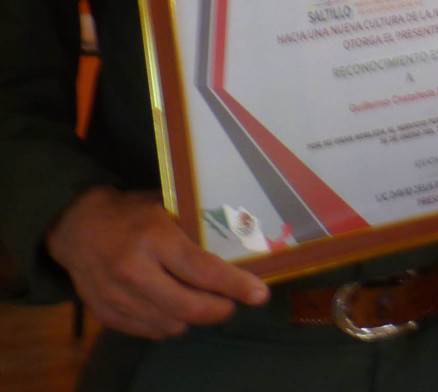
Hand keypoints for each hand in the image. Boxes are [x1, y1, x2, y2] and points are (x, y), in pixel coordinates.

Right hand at [47, 186, 268, 338]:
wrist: (76, 227)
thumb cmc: (130, 213)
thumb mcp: (164, 208)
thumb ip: (193, 230)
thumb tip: (236, 246)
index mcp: (154, 239)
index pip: (203, 270)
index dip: (235, 286)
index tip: (260, 295)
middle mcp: (134, 271)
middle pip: (188, 306)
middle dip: (219, 310)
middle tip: (232, 304)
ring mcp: (116, 296)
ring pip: (170, 324)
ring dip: (194, 319)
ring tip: (203, 304)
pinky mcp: (105, 313)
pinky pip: (148, 331)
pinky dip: (168, 324)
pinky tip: (175, 310)